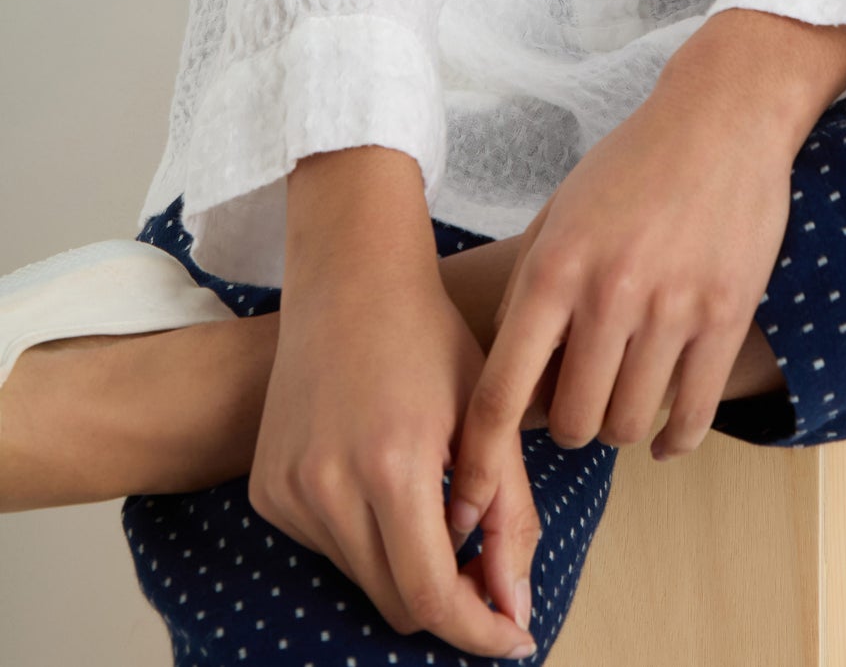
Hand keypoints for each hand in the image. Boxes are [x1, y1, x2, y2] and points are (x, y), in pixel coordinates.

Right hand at [249, 152, 538, 658]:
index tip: (514, 638)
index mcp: (391, 464)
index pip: (431, 595)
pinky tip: (379, 474)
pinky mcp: (265, 490)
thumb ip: (509, 514)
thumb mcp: (487, 414)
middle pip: (397, 599)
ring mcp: (287, 490)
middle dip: (448, 595)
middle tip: (484, 563)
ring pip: (363, 578)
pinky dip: (365, 535)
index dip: (476, 631)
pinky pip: (329, 548)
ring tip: (430, 494)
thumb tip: (514, 609)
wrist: (350, 279)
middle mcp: (327, 485)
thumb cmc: (429, 337)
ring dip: (404, 561)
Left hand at [443, 75, 798, 611]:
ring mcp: (673, 308)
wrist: (722, 118)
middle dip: (571, 426)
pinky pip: (692, 415)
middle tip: (579, 404)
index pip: (503, 391)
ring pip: (630, 424)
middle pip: (574, 422)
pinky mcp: (726, 315)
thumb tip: (508, 371)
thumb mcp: (560, 213)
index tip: (474, 496)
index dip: (484, 456)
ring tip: (622, 397)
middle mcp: (610, 294)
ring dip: (621, 426)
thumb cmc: (632, 164)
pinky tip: (663, 433)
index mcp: (555, 268)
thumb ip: (530, 288)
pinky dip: (672, 439)